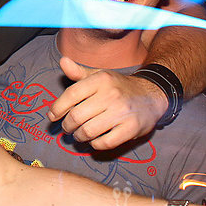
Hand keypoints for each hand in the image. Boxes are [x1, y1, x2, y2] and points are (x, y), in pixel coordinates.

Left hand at [47, 56, 167, 149]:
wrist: (152, 95)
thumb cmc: (119, 86)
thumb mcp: (100, 75)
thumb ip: (79, 72)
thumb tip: (63, 61)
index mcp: (101, 79)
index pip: (71, 95)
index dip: (57, 108)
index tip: (52, 116)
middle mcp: (110, 95)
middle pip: (76, 116)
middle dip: (67, 125)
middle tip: (67, 128)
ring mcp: (121, 113)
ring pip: (88, 131)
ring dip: (78, 136)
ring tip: (78, 134)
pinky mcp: (130, 129)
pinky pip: (104, 143)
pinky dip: (95, 144)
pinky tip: (94, 139)